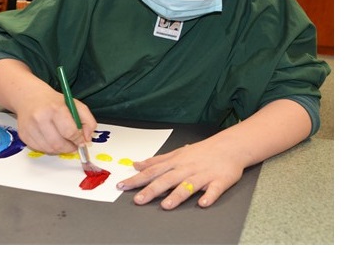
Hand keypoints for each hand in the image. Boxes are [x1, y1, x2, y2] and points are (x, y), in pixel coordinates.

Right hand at [12, 89, 96, 154]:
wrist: (29, 97)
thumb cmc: (54, 102)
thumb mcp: (75, 105)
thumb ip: (88, 121)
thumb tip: (87, 139)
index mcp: (55, 108)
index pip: (70, 132)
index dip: (78, 140)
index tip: (81, 141)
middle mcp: (40, 118)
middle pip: (58, 144)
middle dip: (69, 148)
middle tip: (73, 146)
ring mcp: (30, 127)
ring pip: (49, 149)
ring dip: (59, 149)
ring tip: (63, 142)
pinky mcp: (23, 135)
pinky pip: (39, 149)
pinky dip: (48, 148)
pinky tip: (51, 140)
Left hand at [118, 141, 244, 209]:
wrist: (230, 146)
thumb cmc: (202, 151)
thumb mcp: (176, 153)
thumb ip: (156, 161)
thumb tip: (136, 165)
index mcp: (175, 163)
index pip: (152, 171)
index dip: (136, 179)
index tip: (122, 186)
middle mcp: (187, 169)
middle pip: (167, 180)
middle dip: (152, 190)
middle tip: (138, 200)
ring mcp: (204, 175)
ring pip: (188, 185)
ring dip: (177, 195)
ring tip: (166, 205)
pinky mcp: (221, 180)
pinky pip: (215, 189)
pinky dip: (209, 195)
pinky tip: (203, 203)